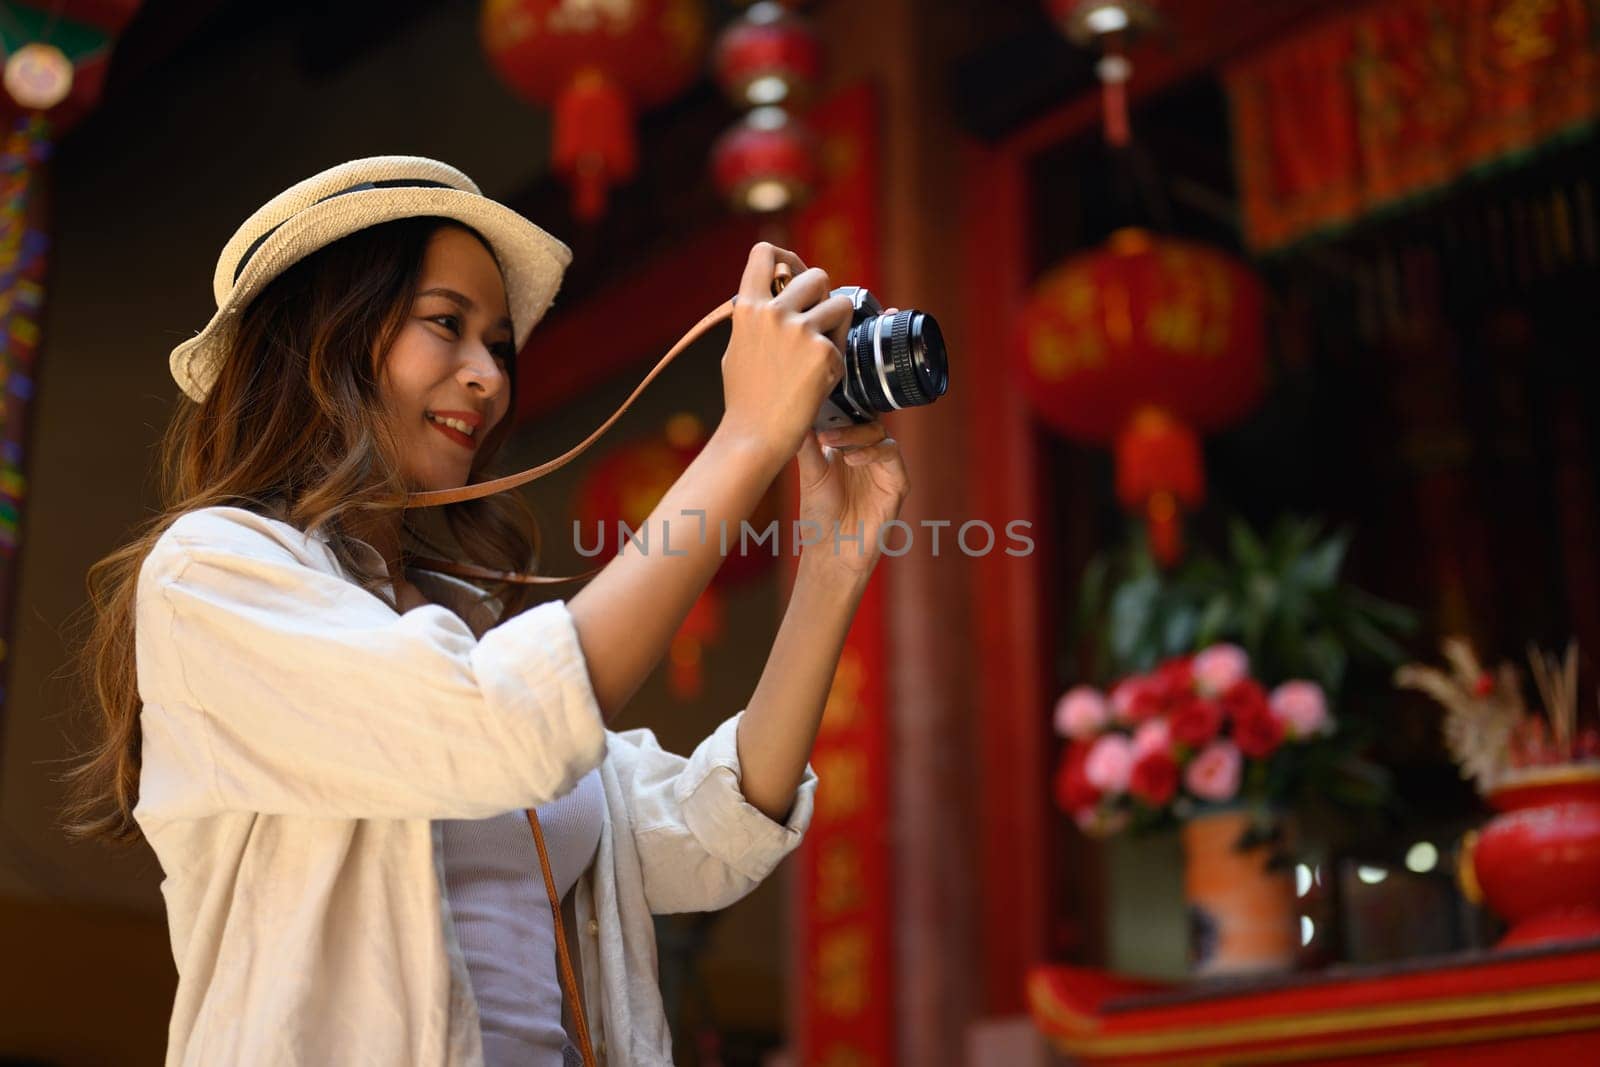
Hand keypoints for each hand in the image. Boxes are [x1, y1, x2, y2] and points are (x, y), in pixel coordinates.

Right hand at [719, 242, 854, 468]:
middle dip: (823, 296)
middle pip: (817, 275)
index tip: (791, 272)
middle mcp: (774, 313)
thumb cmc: (746, 398)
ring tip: (821, 351)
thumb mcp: (737, 347)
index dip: (783, 257)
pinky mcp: (825, 353)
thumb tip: (770, 297)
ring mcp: (801, 332)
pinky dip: (837, 358)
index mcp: (748, 307)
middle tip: (817, 321)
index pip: (764, 253)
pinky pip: (844, 343)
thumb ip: (755, 319)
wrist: (756, 435)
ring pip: (841, 304)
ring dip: (838, 325)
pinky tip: (819, 378)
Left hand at [794, 416, 909, 578]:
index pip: (848, 417)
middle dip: (846, 421)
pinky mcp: (896, 483)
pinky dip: (874, 453)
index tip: (817, 407)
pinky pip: (892, 456)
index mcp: (844, 449)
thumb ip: (807, 447)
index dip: (836, 409)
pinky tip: (852, 460)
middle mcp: (865, 454)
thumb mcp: (810, 476)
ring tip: (835, 445)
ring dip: (858, 435)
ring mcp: (882, 468)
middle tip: (825, 431)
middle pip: (865, 420)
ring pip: (880, 434)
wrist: (833, 552)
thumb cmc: (821, 517)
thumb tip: (799, 417)